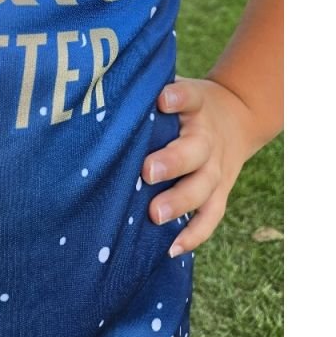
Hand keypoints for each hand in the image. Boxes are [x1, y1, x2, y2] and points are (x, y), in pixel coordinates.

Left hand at [142, 74, 258, 257]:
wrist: (236, 116)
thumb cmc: (184, 105)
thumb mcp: (174, 87)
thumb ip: (145, 91)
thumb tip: (98, 92)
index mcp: (195, 104)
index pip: (189, 96)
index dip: (178, 98)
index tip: (162, 100)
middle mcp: (207, 137)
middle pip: (195, 149)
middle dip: (173, 161)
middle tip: (148, 172)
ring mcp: (216, 166)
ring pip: (203, 186)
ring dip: (180, 202)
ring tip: (155, 215)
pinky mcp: (220, 191)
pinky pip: (211, 216)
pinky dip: (194, 234)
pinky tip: (171, 248)